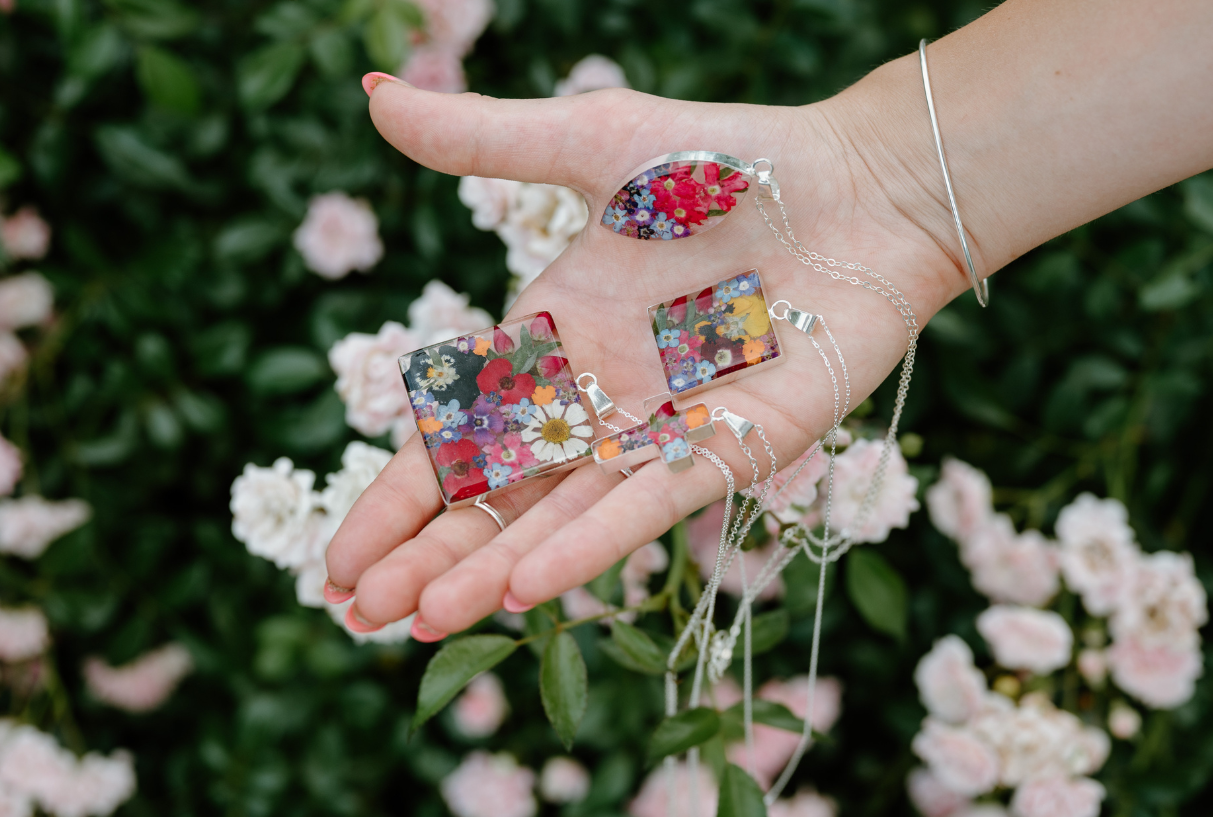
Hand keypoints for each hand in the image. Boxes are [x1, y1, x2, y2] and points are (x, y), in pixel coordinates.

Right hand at [324, 59, 967, 638]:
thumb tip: (376, 99)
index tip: (337, 560)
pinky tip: (524, 587)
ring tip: (423, 619)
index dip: (400, 496)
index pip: (459, 433)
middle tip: (356, 615)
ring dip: (492, 568)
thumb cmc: (733, 161)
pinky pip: (649, 505)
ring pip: (563, 516)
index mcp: (555, 337)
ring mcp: (662, 431)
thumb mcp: (594, 145)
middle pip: (500, 495)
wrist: (860, 185)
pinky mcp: (732, 451)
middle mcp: (599, 398)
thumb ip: (485, 139)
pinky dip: (588, 543)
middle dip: (428, 553)